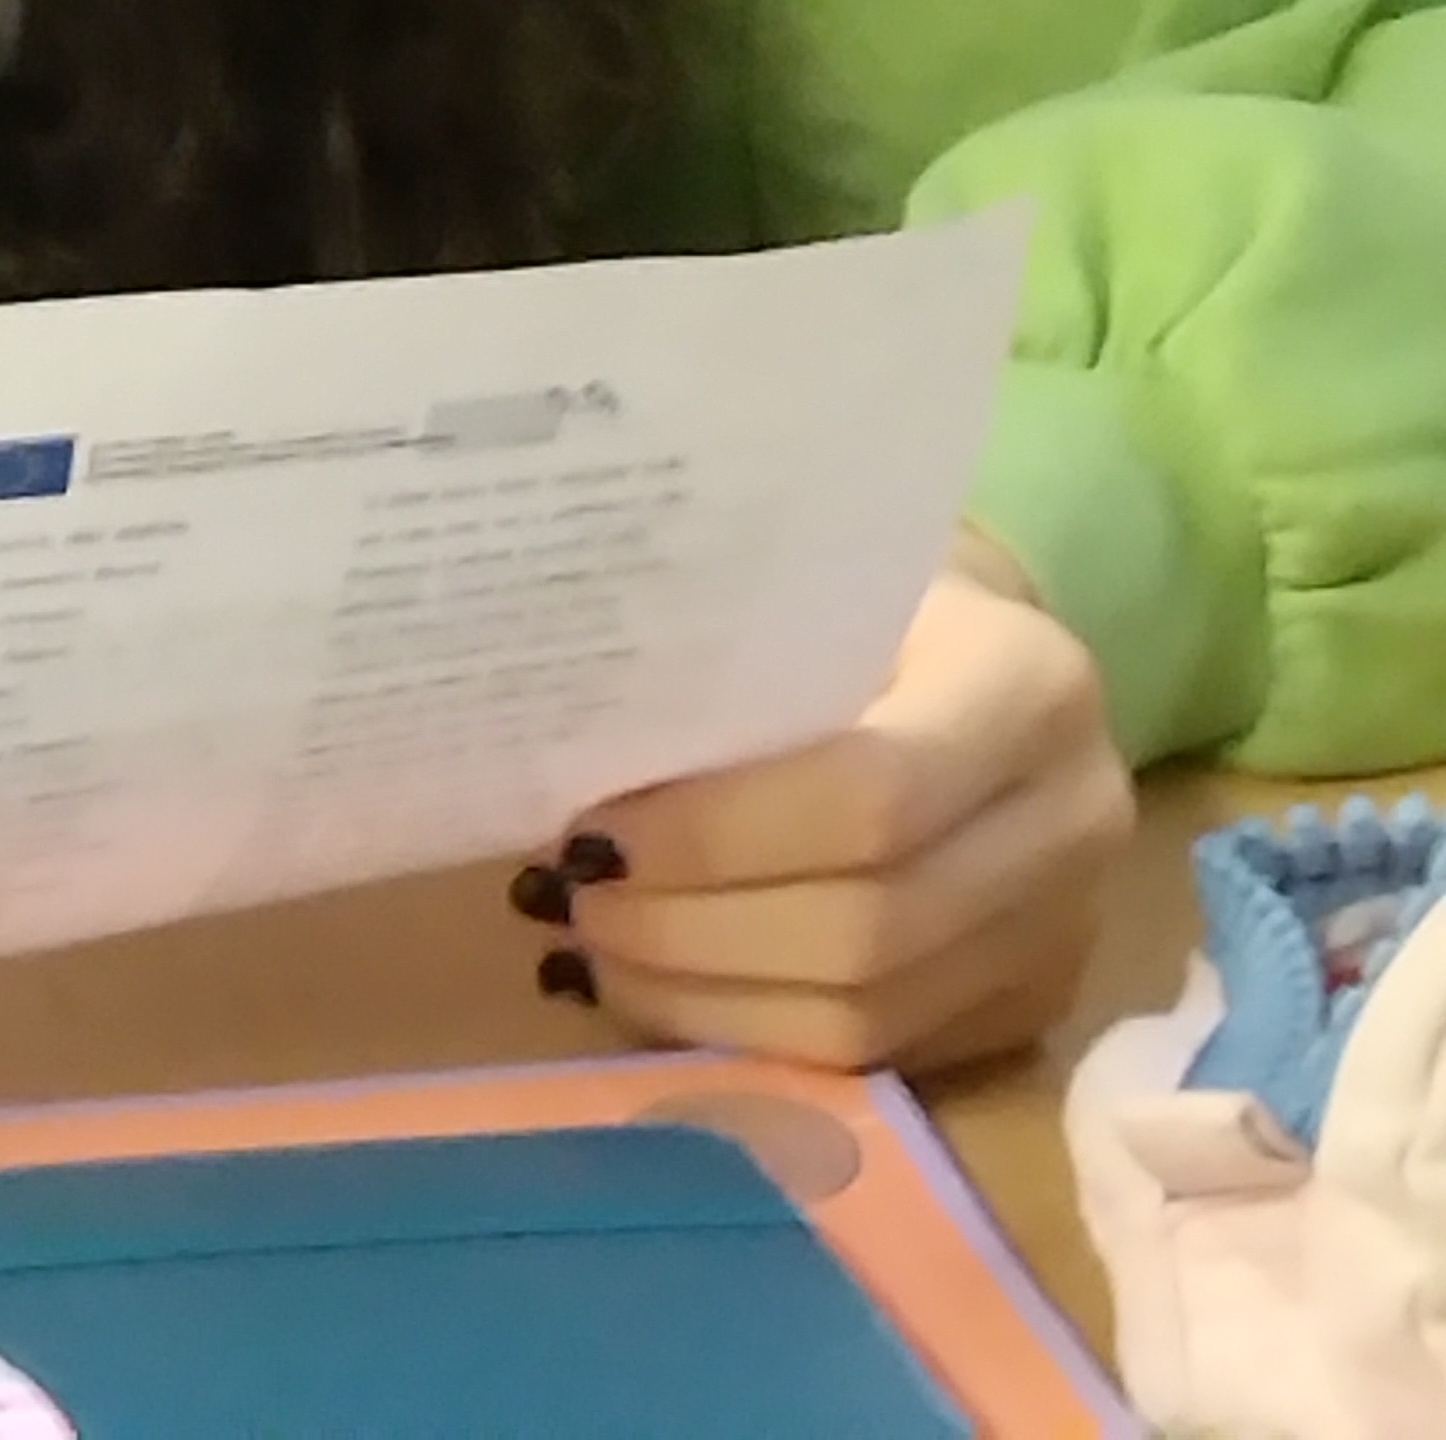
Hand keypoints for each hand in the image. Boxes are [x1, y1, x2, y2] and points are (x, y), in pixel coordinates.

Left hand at [535, 545, 1133, 1073]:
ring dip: (705, 998)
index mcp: (1029, 684)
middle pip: (867, 927)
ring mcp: (1067, 931)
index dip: (716, 831)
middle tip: (572, 896)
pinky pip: (880, 1058)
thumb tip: (580, 758)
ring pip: (868, 1016)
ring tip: (595, 946)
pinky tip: (662, 988)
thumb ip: (734, 667)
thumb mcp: (816, 591)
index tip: (591, 827)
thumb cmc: (874, 602)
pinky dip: (752, 1035)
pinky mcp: (1032, 1008)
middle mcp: (1077, 818)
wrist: (991, 655)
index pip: (868, 794)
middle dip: (693, 927)